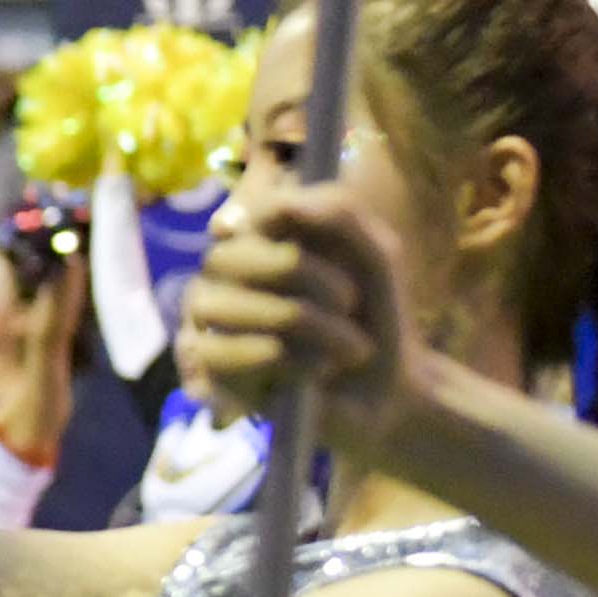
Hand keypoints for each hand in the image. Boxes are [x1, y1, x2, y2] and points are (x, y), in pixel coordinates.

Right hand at [173, 181, 422, 443]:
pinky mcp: (209, 375)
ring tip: (350, 347)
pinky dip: (288, 362)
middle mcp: (220, 280)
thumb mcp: (374, 252)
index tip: (317, 241)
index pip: (240, 217)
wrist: (389, 390)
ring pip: (230, 307)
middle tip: (350, 301)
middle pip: (233, 256)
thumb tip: (282, 206)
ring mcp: (208, 326)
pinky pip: (226, 354)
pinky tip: (318, 371)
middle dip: (304, 275)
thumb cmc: (375, 316)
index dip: (274, 222)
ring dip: (306, 325)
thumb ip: (336, 212)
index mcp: (252, 243)